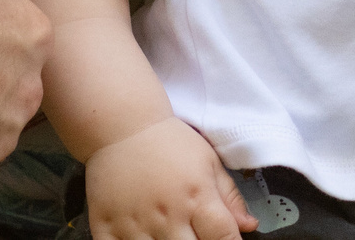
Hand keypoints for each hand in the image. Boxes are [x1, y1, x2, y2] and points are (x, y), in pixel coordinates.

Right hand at [85, 117, 256, 239]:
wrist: (121, 125)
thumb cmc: (169, 142)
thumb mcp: (208, 161)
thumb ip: (230, 197)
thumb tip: (249, 226)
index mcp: (197, 197)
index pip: (224, 239)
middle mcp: (168, 215)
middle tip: (194, 235)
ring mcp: (135, 224)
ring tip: (168, 234)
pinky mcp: (105, 227)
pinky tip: (141, 238)